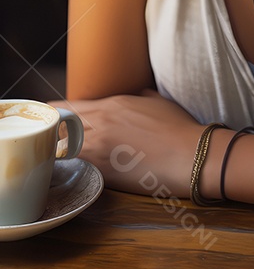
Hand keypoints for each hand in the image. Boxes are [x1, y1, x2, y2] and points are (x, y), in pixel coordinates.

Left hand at [54, 90, 202, 197]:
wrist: (190, 155)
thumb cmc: (179, 127)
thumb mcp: (156, 102)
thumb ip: (139, 97)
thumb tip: (137, 96)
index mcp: (112, 104)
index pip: (69, 107)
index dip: (55, 114)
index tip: (48, 118)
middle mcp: (101, 124)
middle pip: (60, 127)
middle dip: (52, 133)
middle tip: (47, 139)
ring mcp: (101, 149)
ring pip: (64, 149)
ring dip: (60, 152)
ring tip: (58, 157)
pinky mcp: (105, 172)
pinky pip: (80, 167)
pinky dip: (74, 168)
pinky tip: (73, 171)